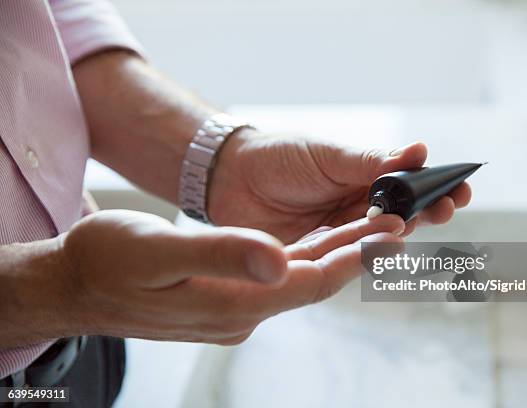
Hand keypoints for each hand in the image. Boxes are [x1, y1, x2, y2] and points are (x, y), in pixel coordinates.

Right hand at [40, 210, 403, 343]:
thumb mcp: (157, 251)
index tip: (389, 235)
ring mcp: (234, 310)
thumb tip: (278, 260)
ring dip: (336, 253)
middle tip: (397, 225)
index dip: (352, 258)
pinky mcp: (225, 300)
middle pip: (313, 281)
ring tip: (372, 228)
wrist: (76, 284)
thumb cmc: (108, 261)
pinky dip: (306, 258)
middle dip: (356, 253)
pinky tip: (320, 243)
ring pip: (299, 279)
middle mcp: (241, 313)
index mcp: (231, 303)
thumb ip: (220, 255)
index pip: (309, 282)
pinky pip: (278, 279)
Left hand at [208, 130, 471, 242]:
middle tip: (447, 206)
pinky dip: (364, 254)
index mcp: (367, 181)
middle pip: (403, 218)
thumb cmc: (280, 157)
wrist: (228, 177)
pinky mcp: (317, 258)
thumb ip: (370, 162)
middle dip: (429, 213)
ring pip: (378, 240)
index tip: (460, 188)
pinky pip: (345, 260)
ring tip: (410, 222)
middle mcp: (359, 212)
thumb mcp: (328, 155)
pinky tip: (380, 246)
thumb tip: (418, 151)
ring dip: (398, 233)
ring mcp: (339, 237)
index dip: (437, 190)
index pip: (411, 189)